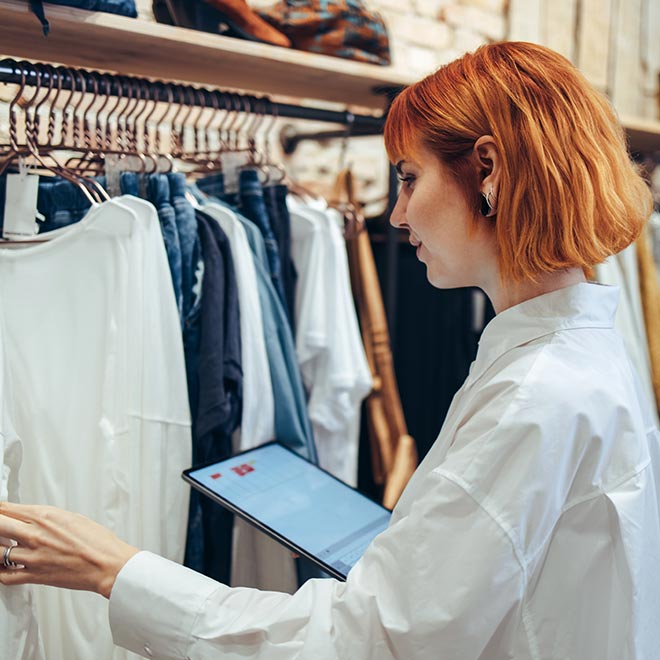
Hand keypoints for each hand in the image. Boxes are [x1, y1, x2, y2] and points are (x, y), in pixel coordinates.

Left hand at [0, 501, 138, 598]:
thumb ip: (48, 518)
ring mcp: (32, 556)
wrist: (107, 564)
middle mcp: (35, 535)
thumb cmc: (98, 541)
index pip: (7, 509)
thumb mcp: (73, 518)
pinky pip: (5, 576)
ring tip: (0, 546)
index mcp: (46, 516)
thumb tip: (35, 518)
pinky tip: (2, 567)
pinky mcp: (34, 575)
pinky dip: (0, 571)